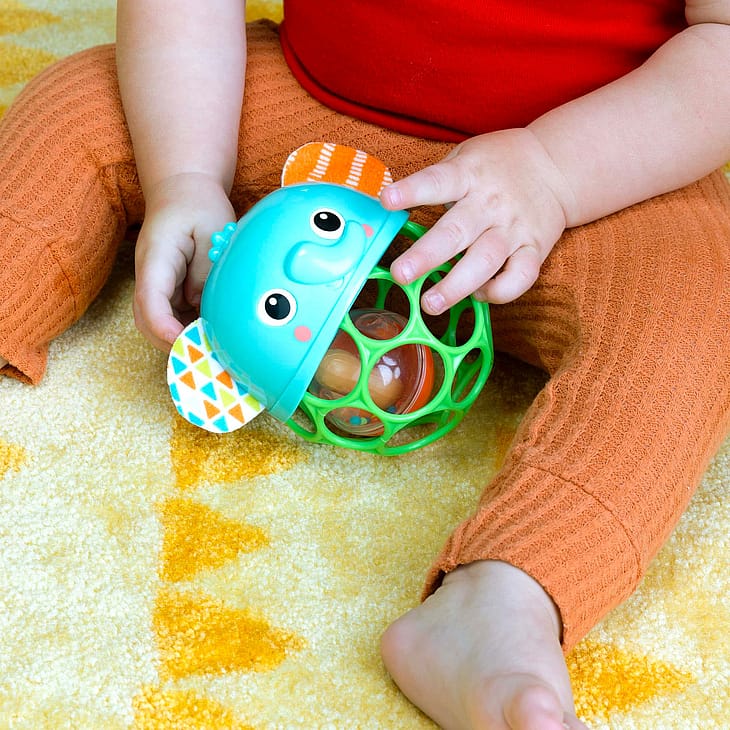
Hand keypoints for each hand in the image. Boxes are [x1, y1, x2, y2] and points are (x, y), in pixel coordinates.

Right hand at [132, 172, 235, 350]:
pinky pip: (172, 317)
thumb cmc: (199, 206)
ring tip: (211, 348)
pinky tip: (211, 334)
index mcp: (156, 258)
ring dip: (179, 339)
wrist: (184, 190)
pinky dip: (187, 329)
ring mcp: (156, 285)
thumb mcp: (212, 232)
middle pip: (147, 320)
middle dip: (170, 343)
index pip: (150, 300)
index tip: (184, 342)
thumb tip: (203, 307)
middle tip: (205, 355)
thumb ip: (207, 271)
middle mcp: (149, 276)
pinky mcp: (167, 290)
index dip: (164, 326)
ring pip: (158, 323)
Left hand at [381, 129, 573, 313]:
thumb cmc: (498, 165)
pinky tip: (479, 295)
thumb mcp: (465, 158)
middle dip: (426, 256)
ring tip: (430, 304)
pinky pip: (520, 277)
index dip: (412, 191)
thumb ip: (436, 182)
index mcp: (470, 174)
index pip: (438, 182)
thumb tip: (390, 209)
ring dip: (456, 286)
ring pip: (485, 261)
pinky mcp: (535, 249)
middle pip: (457, 232)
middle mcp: (491, 203)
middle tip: (401, 275)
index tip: (387, 201)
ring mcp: (514, 228)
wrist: (556, 167)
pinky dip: (499, 292)